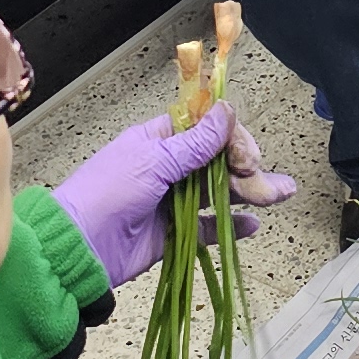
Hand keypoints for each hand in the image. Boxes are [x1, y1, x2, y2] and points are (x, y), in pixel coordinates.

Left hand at [49, 101, 294, 290]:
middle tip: (264, 178)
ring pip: (217, 192)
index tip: (247, 154)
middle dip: (246, 167)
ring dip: (248, 193)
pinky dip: (231, 226)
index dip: (230, 138)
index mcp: (159, 141)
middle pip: (217, 162)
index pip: (205, 130)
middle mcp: (168, 168)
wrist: (78, 247)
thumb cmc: (108, 193)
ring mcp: (172, 201)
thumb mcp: (154, 161)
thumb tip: (227, 111)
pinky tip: (253, 225)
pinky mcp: (174, 234)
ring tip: (280, 196)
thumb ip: (196, 143)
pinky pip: (208, 226)